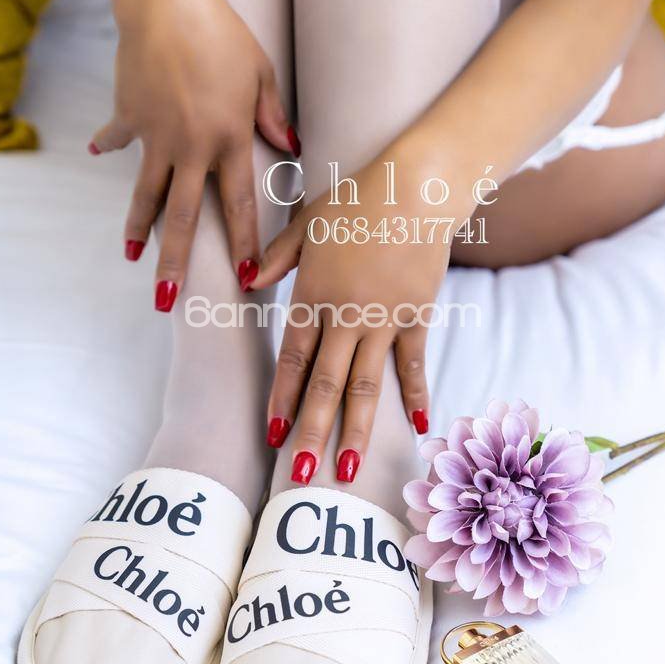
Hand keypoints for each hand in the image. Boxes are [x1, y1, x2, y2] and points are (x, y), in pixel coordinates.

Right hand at [89, 0, 297, 307]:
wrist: (166, 2)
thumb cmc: (223, 34)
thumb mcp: (260, 74)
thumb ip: (274, 117)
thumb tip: (292, 149)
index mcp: (230, 139)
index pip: (239, 204)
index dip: (243, 243)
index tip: (246, 279)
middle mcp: (192, 146)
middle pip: (184, 216)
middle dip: (176, 262)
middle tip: (168, 299)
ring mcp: (156, 135)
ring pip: (146, 193)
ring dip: (137, 227)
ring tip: (130, 256)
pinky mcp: (129, 116)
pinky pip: (120, 138)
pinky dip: (111, 144)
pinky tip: (102, 152)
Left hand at [253, 134, 475, 482]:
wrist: (416, 188)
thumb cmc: (355, 201)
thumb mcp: (305, 225)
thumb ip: (275, 258)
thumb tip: (246, 279)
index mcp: (313, 295)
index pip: (294, 359)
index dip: (283, 399)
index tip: (273, 435)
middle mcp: (346, 315)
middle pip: (326, 384)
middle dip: (312, 432)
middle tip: (300, 475)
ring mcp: (384, 319)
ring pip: (366, 384)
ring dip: (356, 429)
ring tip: (346, 470)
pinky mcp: (416, 316)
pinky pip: (413, 364)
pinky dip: (415, 394)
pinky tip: (418, 426)